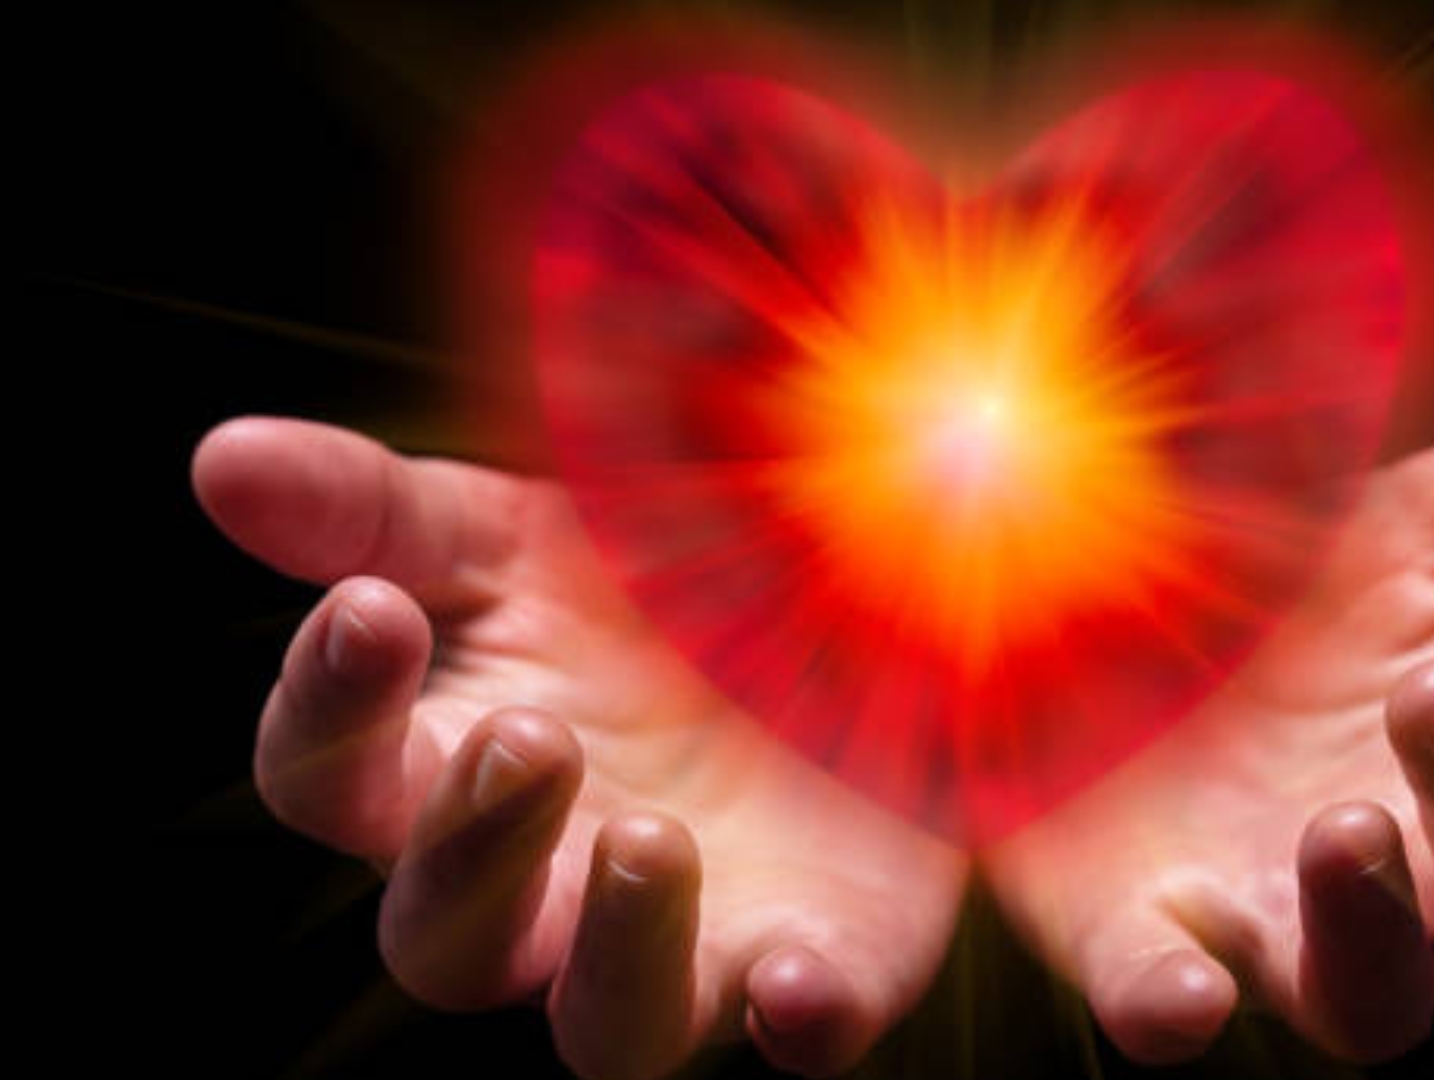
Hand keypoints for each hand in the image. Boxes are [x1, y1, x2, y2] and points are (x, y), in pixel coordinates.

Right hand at [193, 419, 965, 1078]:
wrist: (831, 617)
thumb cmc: (632, 590)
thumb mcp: (510, 532)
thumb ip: (377, 510)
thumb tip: (222, 458)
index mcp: (447, 767)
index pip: (331, 780)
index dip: (332, 710)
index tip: (372, 610)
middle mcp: (544, 884)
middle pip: (446, 933)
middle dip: (474, 847)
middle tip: (529, 737)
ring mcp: (681, 941)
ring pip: (607, 1023)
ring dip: (618, 949)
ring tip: (650, 839)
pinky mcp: (815, 961)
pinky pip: (805, 1033)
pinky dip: (805, 1018)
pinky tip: (803, 987)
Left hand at [983, 369, 1433, 1063]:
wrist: (1111, 618)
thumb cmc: (1302, 580)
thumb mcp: (1413, 516)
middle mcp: (1420, 851)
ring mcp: (1286, 911)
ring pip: (1378, 991)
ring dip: (1373, 926)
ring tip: (1347, 832)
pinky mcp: (1151, 936)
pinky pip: (1169, 1000)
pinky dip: (1175, 1002)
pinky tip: (1180, 991)